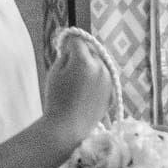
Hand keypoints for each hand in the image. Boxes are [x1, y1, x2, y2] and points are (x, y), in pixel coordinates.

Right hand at [42, 30, 113, 146]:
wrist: (68, 127)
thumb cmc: (57, 99)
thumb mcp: (55, 72)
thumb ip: (65, 56)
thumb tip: (73, 49)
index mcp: (85, 61)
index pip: (78, 40)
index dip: (69, 43)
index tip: (63, 47)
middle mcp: (101, 67)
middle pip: (91, 51)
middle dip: (81, 54)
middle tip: (69, 69)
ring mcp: (109, 79)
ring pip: (99, 63)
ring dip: (90, 65)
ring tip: (77, 82)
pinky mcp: (112, 90)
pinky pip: (104, 76)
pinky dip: (96, 78)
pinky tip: (85, 91)